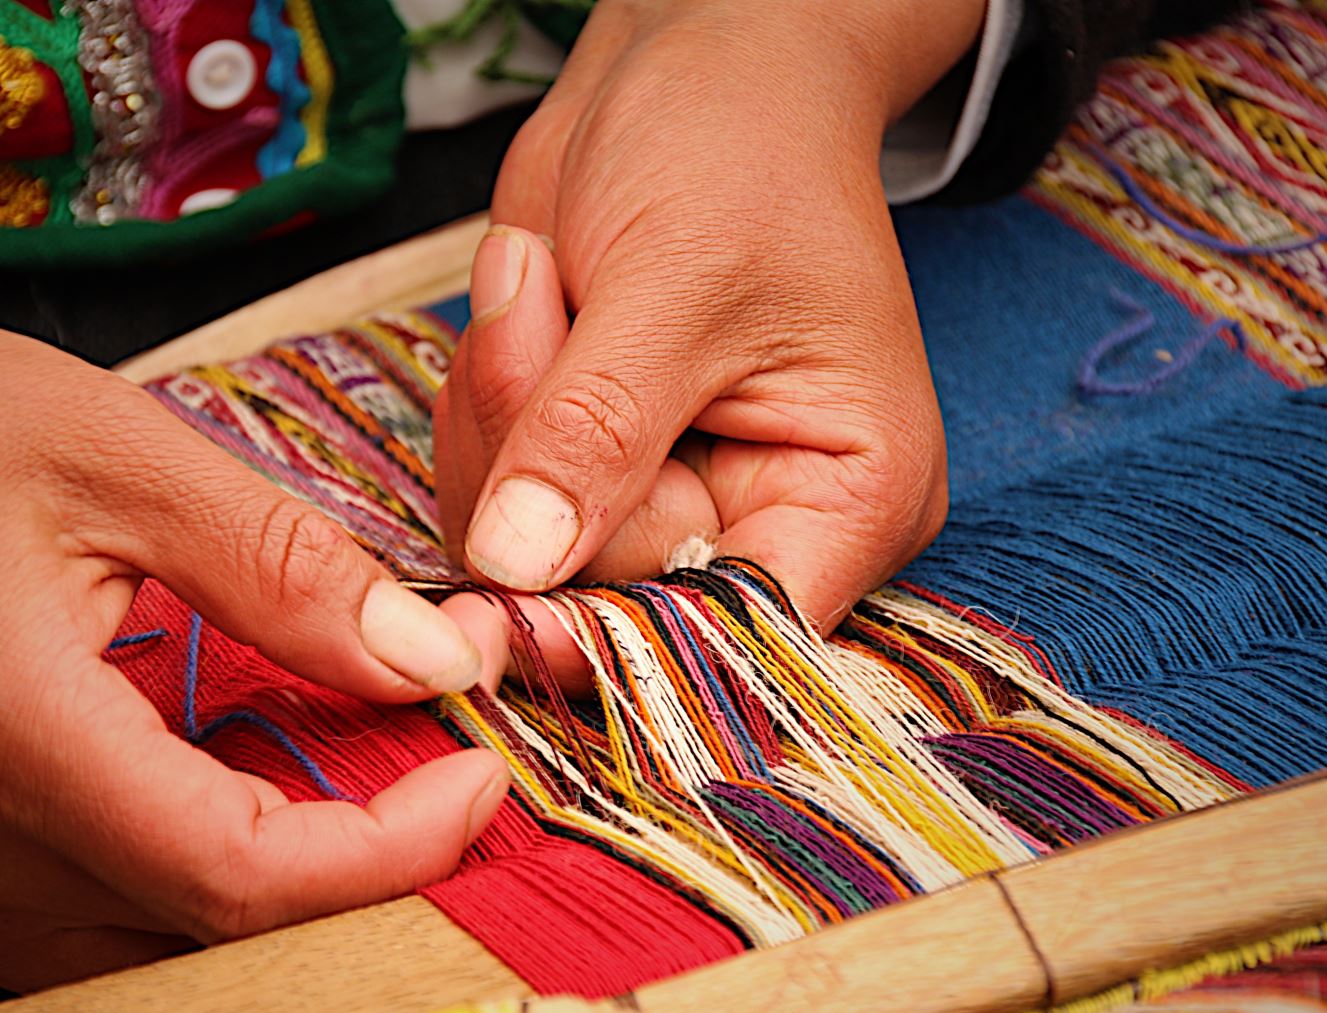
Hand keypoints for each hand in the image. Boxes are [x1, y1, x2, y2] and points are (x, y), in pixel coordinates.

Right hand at [0, 285, 508, 989]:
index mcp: (11, 739)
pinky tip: (234, 794)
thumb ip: (283, 569)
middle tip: (441, 772)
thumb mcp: (111, 449)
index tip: (480, 777)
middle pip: (213, 939)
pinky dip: (188, 884)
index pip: (245, 880)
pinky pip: (85, 934)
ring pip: (154, 956)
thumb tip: (433, 657)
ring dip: (280, 889)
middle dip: (361, 873)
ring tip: (362, 782)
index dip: (392, 853)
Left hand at [435, 0, 981, 682]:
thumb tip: (520, 568)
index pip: (735, 634)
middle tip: (540, 303)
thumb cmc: (740, 146)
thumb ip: (597, 431)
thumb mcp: (672, 282)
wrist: (696, 63)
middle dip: (537, 458)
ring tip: (545, 278)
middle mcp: (761, 521)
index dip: (622, 635)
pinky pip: (488, 501)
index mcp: (849, 498)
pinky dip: (478, 409)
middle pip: (606, 593)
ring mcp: (665, 499)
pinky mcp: (587, 470)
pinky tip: (525, 304)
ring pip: (526, 554)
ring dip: (498, 415)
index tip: (513, 608)